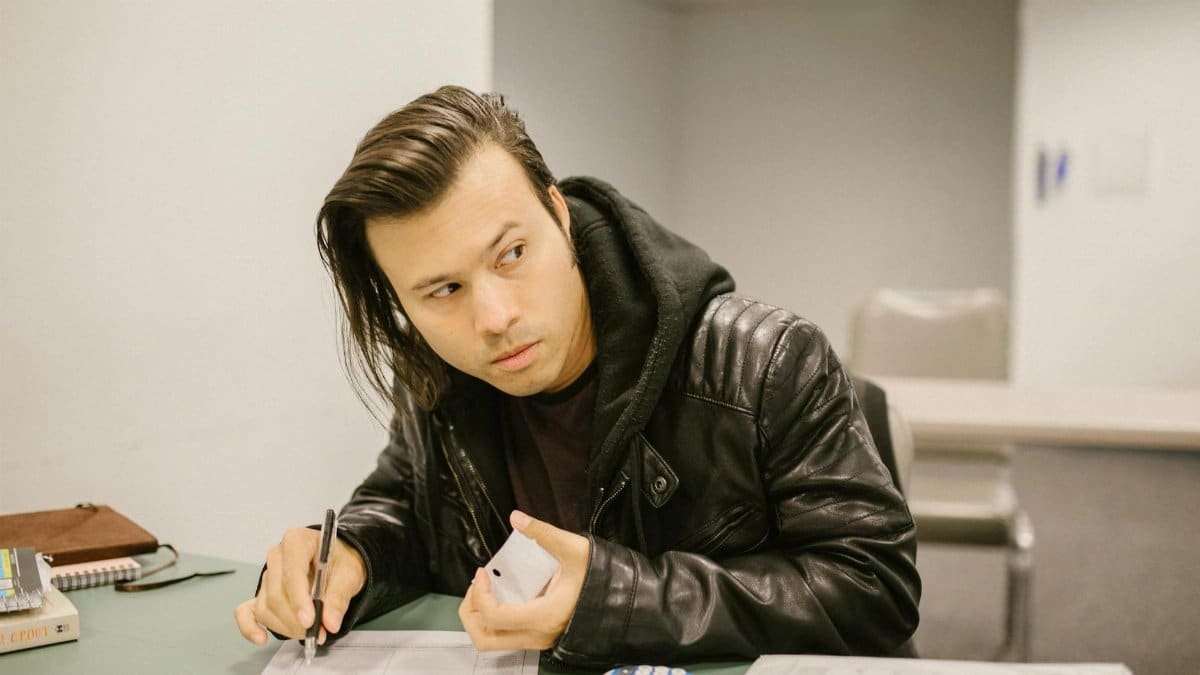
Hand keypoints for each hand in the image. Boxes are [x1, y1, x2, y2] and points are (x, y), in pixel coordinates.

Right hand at [234, 526, 365, 645]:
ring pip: (267, 608)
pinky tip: (262, 638)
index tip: (310, 620)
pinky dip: (251, 627)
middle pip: (277, 594)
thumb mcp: (349, 573)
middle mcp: (277, 556)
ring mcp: (267, 575)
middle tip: (319, 632)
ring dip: (287, 626)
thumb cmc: (340, 560)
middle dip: (297, 619)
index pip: (292, 572)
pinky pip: (247, 612)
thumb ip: (339, 596)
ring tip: (310, 631)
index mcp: (297, 541)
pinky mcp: (261, 593)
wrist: (336, 561)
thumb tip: (330, 622)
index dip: (299, 599)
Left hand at [457, 510, 589, 650]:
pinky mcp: (542, 638)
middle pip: (485, 639)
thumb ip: (543, 534)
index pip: (494, 615)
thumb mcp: (574, 550)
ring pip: (494, 642)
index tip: (481, 571)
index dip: (479, 593)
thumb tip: (516, 517)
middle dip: (470, 612)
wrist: (627, 601)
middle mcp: (538, 635)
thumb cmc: (603, 577)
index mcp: (543, 616)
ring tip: (484, 592)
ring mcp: (540, 641)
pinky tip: (503, 596)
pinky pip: (508, 637)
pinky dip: (495, 621)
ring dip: (480, 618)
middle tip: (476, 586)